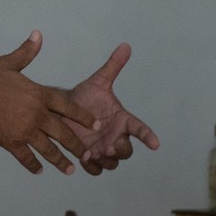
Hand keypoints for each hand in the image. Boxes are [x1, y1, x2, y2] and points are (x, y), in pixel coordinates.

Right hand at [0, 31, 98, 175]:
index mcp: (39, 94)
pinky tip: (38, 170)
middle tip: (87, 153)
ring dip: (60, 160)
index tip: (96, 124)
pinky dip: (32, 165)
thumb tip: (37, 35)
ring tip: (70, 169)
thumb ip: (26, 52)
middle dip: (76, 145)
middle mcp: (37, 115)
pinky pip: (26, 157)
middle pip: (63, 133)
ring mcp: (25, 131)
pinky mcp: (11, 142)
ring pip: (48, 149)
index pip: (68, 106)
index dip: (84, 116)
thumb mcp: (9, 64)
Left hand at [64, 43, 159, 174]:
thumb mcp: (98, 81)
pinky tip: (84, 159)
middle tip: (108, 146)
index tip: (155, 144)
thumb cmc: (83, 96)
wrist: (61, 109)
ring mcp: (102, 148)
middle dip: (121, 150)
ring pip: (112, 162)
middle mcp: (115, 136)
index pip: (140, 129)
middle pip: (126, 151)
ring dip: (106, 160)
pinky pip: (96, 169)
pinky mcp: (89, 156)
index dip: (148, 136)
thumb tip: (125, 45)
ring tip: (94, 152)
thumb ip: (113, 66)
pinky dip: (93, 166)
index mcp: (122, 120)